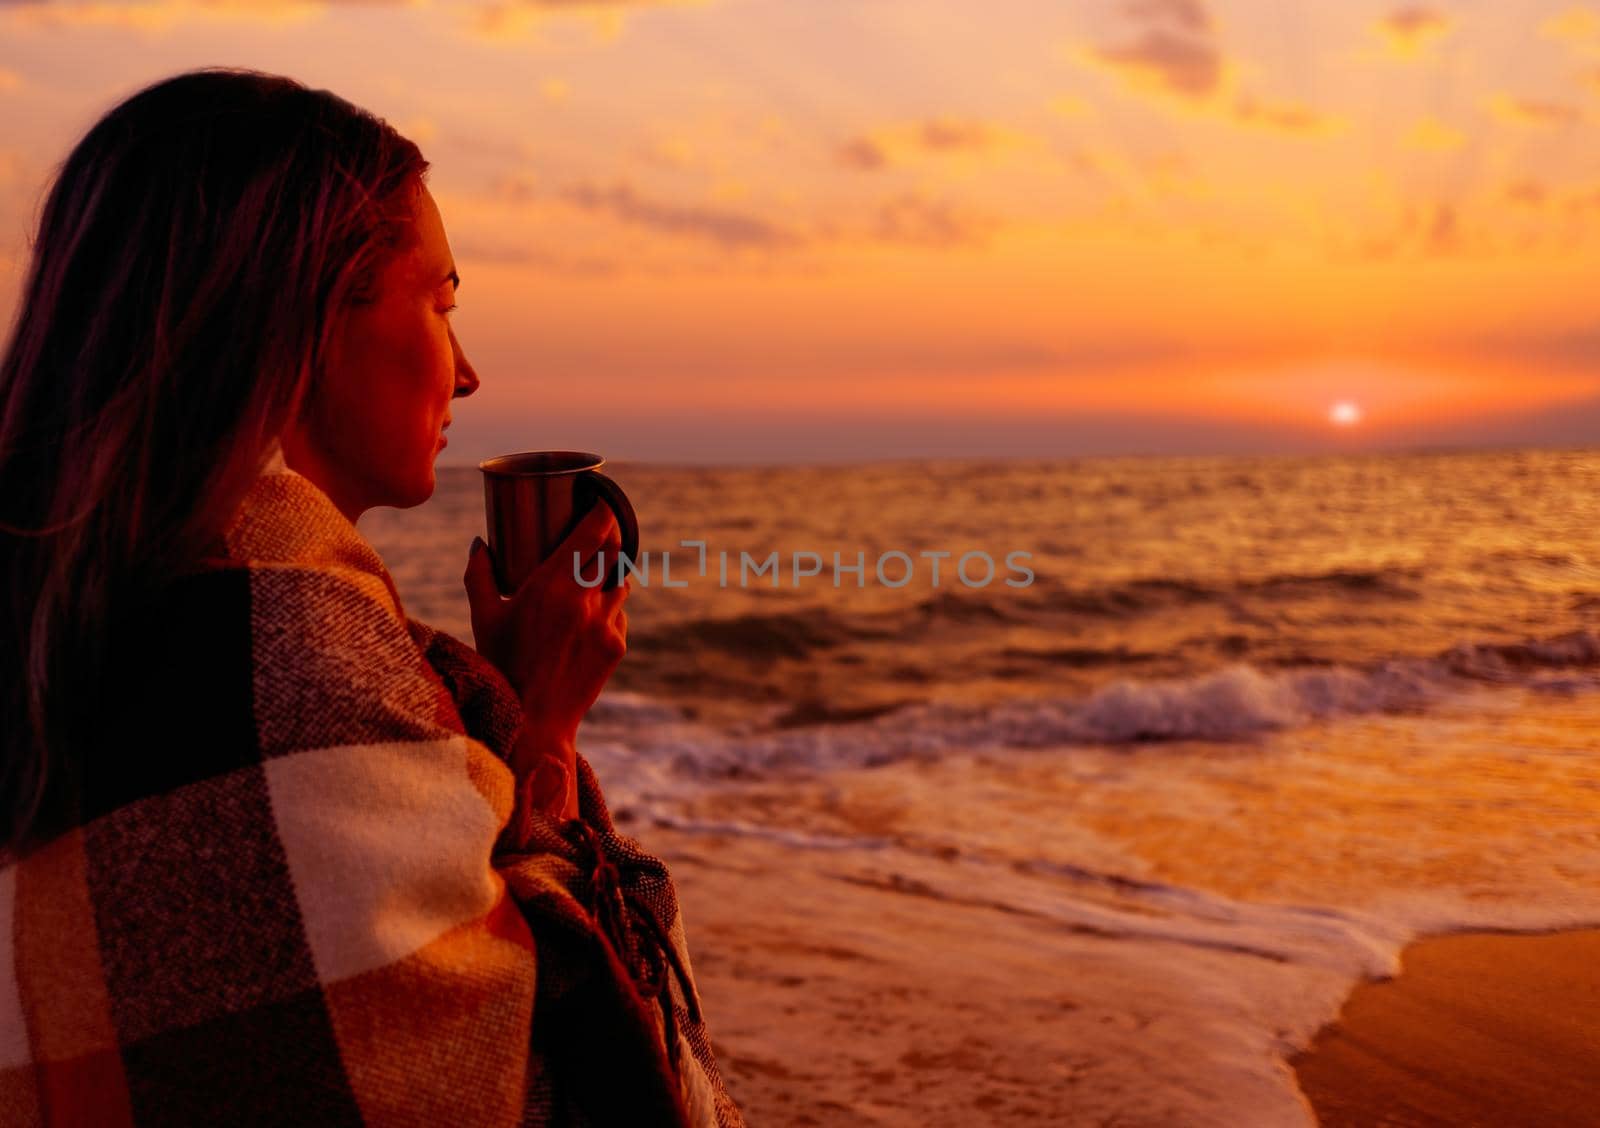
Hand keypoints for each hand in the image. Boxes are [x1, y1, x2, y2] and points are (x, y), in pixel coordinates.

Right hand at [463, 504, 629, 789]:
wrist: (533, 722)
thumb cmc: (501, 667)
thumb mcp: (484, 618)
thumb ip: (480, 575)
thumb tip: (481, 543)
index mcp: (552, 585)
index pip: (593, 532)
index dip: (604, 511)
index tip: (602, 500)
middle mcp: (585, 599)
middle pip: (615, 550)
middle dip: (611, 536)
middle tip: (599, 531)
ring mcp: (605, 623)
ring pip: (621, 582)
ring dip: (610, 574)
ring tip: (593, 575)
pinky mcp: (617, 646)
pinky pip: (620, 614)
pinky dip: (609, 609)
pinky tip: (591, 616)